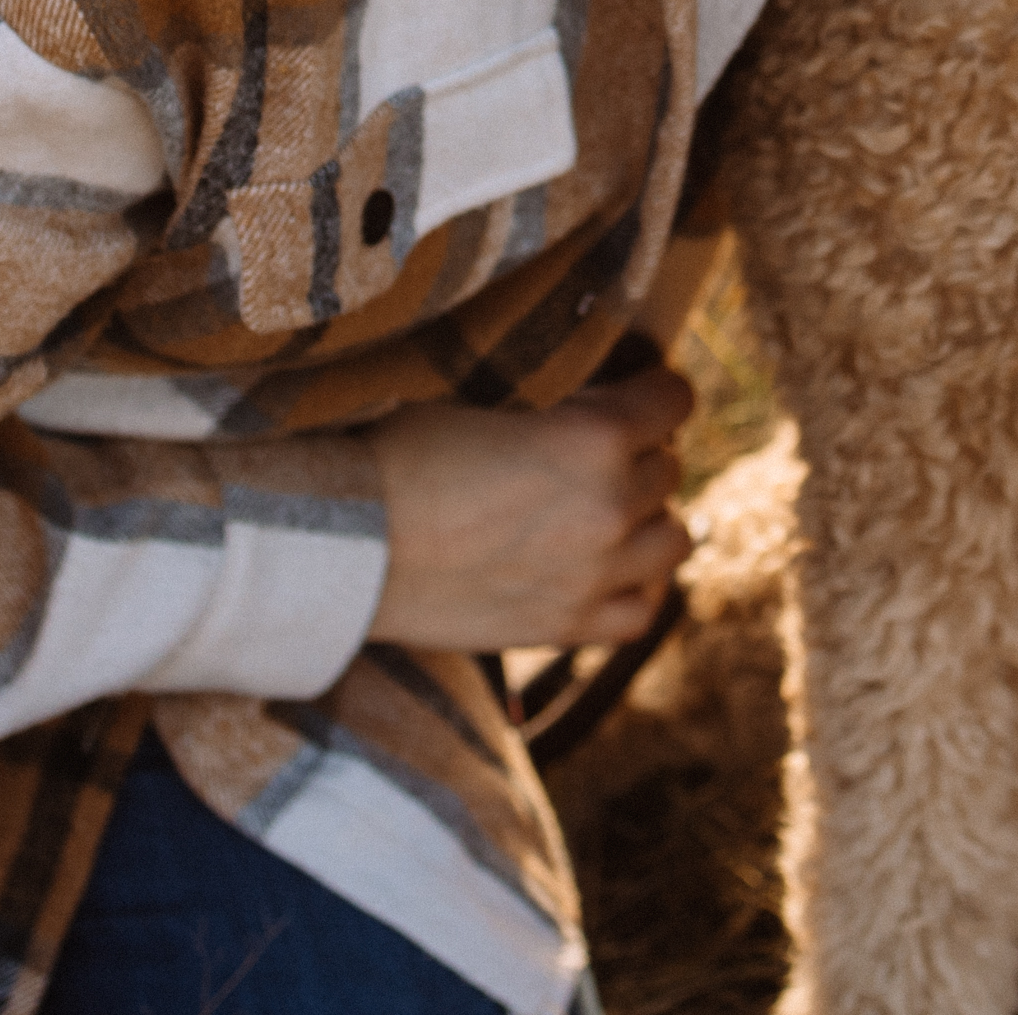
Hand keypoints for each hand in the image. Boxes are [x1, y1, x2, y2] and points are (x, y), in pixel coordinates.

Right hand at [366, 364, 697, 652]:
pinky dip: (635, 585)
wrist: (342, 548)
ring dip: (647, 517)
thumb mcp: (485, 398)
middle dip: (637, 452)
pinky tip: (605, 567)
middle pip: (667, 467)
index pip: (674, 400)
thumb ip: (555, 401)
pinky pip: (642, 610)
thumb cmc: (398, 457)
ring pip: (673, 539)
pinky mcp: (567, 627)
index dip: (650, 389)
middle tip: (589, 452)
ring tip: (604, 508)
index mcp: (594, 438)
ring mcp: (595, 576)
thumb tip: (594, 392)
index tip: (628, 390)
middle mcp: (610, 507)